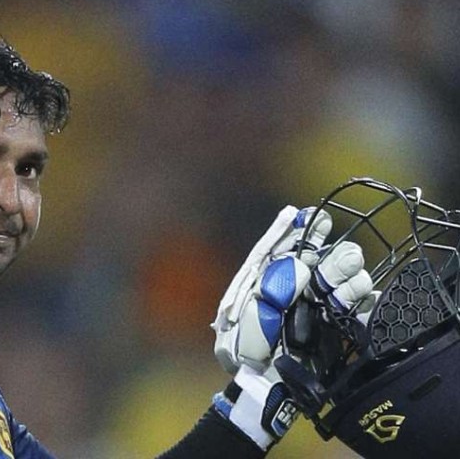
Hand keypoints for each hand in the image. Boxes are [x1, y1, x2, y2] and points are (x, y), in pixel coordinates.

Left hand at [210, 206, 372, 447]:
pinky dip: (364, 301)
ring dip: (348, 278)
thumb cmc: (243, 355)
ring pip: (342, 278)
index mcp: (266, 281)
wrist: (264, 390)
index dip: (292, 231)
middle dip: (329, 256)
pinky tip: (364, 298)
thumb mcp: (240, 326)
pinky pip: (360, 306)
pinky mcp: (338, 324)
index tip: (307, 214)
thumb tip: (299, 268)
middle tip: (340, 259)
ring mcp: (318, 304)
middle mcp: (295, 287)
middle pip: (318, 260)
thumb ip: (265, 296)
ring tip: (348, 283)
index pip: (279, 249)